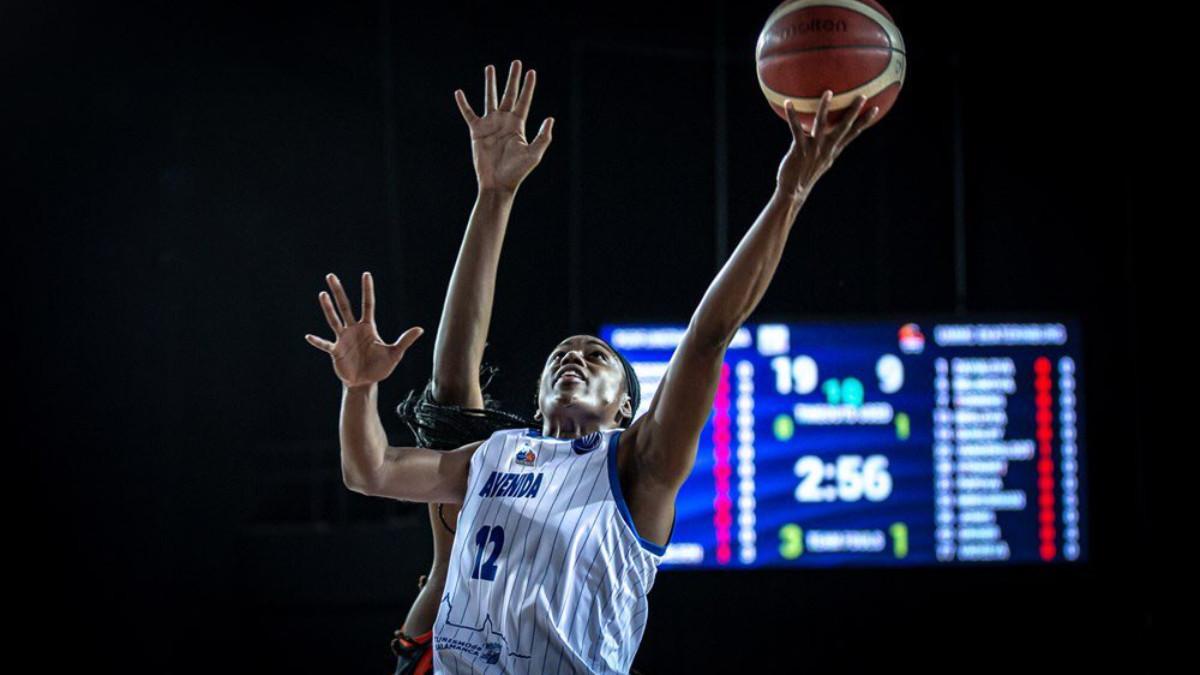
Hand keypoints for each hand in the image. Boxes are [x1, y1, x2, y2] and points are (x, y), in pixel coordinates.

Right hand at [304, 272, 423, 387]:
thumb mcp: (394, 354)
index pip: (368, 304)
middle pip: (345, 306)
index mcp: (368, 327)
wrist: (365, 383)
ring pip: (334, 320)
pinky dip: (318, 341)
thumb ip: (405, 341)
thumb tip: (420, 329)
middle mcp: (354, 329)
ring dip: (328, 308)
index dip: (367, 290)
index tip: (366, 274)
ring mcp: (343, 339)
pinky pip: (325, 344)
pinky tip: (309, 336)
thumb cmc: (380, 367)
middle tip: (331, 276)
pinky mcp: (336, 351)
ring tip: (322, 294)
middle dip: (339, 291)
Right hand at [454, 60, 552, 191]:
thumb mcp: (534, 154)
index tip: (531, 71)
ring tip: (490, 67)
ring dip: (490, 83)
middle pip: (509, 94)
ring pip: (490, 98)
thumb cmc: (517, 171)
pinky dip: (463, 103)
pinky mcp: (476, 131)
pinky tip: (459, 92)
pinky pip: (469, 114)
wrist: (497, 183)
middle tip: (516, 62)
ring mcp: (490, 125)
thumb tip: (550, 118)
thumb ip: (543, 137)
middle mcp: (504, 121)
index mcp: (518, 125)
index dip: (528, 86)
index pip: (524, 100)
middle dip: (512, 78)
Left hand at [776, 90, 878, 199]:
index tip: (875, 108)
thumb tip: (825, 132)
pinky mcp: (799, 149)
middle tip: (862, 96)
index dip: (865, 121)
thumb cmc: (806, 173)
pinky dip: (792, 116)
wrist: (794, 192)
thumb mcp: (821, 160)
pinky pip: (796, 129)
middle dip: (853, 111)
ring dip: (825, 107)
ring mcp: (814, 148)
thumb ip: (825, 146)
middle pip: (844, 127)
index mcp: (834, 150)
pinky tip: (788, 103)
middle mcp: (827, 148)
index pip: (853, 133)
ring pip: (822, 124)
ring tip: (828, 92)